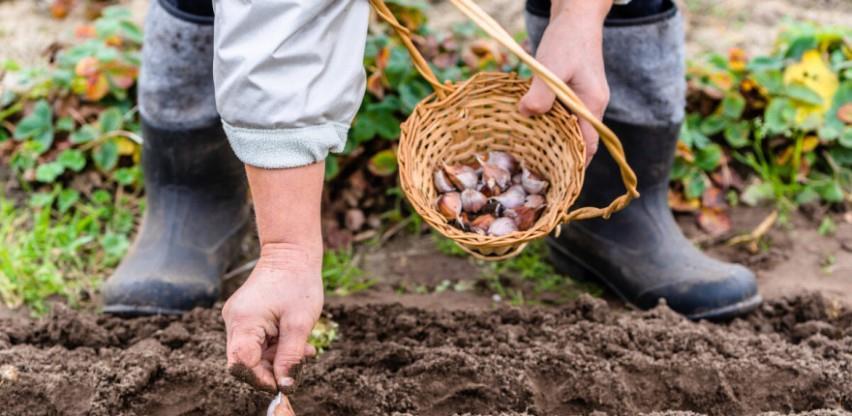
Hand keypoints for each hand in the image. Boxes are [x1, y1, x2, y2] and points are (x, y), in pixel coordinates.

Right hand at [223, 243, 323, 392]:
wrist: (292, 253)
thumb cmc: (297, 283)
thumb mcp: (299, 324)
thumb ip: (290, 357)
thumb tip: (285, 385)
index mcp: (243, 322)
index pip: (241, 364)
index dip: (260, 378)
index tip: (283, 381)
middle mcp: (234, 321)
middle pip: (246, 361)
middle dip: (272, 367)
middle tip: (299, 361)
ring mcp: (238, 318)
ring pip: (254, 353)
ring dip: (278, 356)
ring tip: (304, 347)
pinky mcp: (246, 317)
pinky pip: (257, 341)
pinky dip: (276, 345)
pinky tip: (296, 340)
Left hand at [519, 1, 611, 165]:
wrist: (575, 16)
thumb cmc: (567, 39)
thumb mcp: (551, 66)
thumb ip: (541, 94)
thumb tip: (526, 115)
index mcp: (592, 104)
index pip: (588, 146)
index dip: (575, 165)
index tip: (556, 181)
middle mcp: (591, 105)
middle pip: (579, 141)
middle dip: (562, 157)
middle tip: (537, 173)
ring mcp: (583, 98)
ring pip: (569, 128)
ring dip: (553, 139)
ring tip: (530, 155)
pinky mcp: (573, 91)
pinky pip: (563, 115)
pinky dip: (549, 123)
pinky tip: (530, 126)